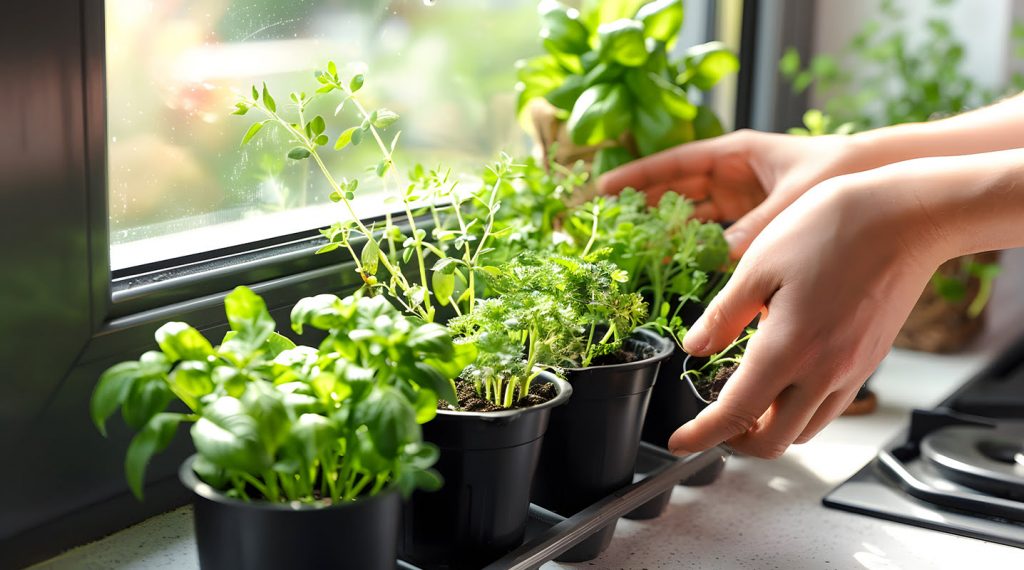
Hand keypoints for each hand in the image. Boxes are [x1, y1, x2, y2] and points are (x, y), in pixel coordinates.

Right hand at [598, 130, 871, 257]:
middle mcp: (731, 175)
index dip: (637, 176)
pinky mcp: (752, 221)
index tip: (604, 188)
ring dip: (666, 230)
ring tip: (632, 249)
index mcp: (734, 154)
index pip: (673, 164)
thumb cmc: (836, 172)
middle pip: (674, 189)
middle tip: (608, 223)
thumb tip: (718, 258)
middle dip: (642, 204)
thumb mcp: (791, 199)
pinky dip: (695, 248)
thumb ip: (754, 229)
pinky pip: (713, 234)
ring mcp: (740, 198)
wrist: (877, 177)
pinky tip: (674, 265)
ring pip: (690, 214)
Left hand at [669, 164, 952, 458]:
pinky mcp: (870, 361)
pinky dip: (800, 408)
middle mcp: (824, 372)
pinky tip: (785, 376)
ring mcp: (853, 371)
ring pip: (805, 429)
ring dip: (771, 426)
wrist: (908, 215)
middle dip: (737, 441)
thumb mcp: (759, 264)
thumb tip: (695, 348)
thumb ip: (724, 315)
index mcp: (788, 349)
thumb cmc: (833, 228)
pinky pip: (831, 406)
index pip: (736, 416)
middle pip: (775, 441)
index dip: (701, 436)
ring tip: (748, 398)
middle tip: (714, 420)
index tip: (680, 441)